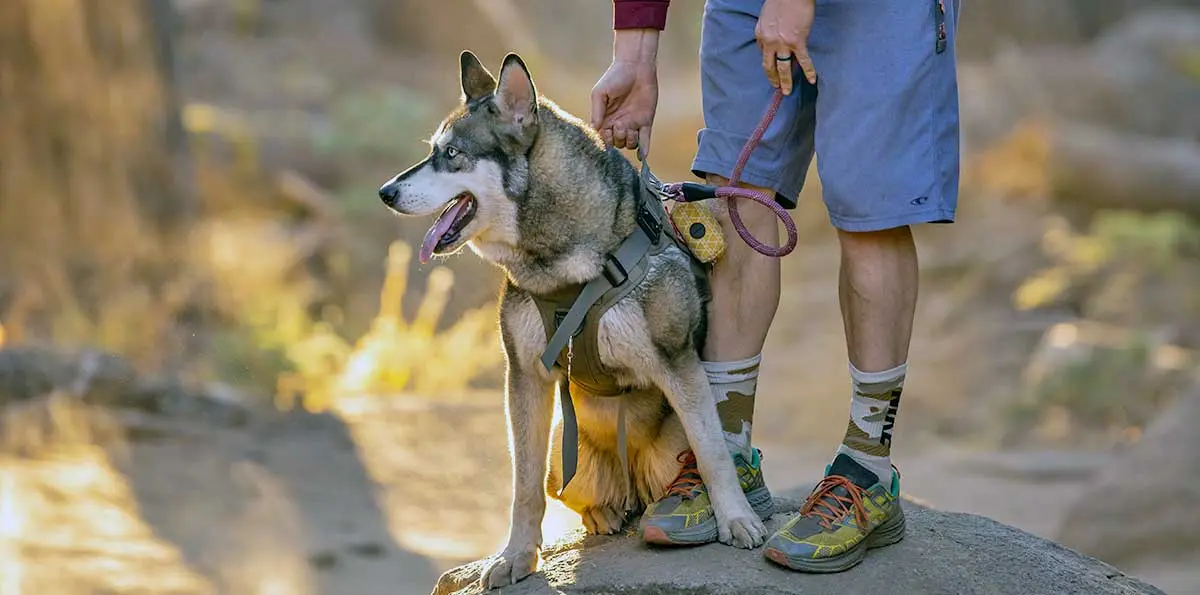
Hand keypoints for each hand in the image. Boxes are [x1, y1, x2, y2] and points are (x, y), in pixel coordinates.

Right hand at [590, 31, 659, 158]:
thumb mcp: (600, 93)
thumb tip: (595, 130)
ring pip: (630, 144)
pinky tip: (643, 156)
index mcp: (605, 119)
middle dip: (617, 139)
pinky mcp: (645, 121)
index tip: (606, 134)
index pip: (603, 138)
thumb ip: (596, 111)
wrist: (636, 66)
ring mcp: (632, 124)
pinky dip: (644, 149)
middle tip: (619, 126)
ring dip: (629, 141)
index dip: (605, 140)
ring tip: (629, 128)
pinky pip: (645, 140)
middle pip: (617, 144)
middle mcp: (618, 124)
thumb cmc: (614, 77)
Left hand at [755, 0, 816, 94]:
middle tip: (776, 87)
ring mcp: (782, 43)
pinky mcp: (797, 42)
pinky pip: (802, 60)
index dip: (768, 59)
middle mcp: (768, 42)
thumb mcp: (768, 14)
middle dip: (772, 78)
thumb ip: (770, 27)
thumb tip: (775, 34)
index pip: (762, 52)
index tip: (772, 65)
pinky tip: (811, 80)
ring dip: (785, 81)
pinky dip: (808, 71)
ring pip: (782, 68)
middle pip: (768, 65)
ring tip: (786, 91)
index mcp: (760, 33)